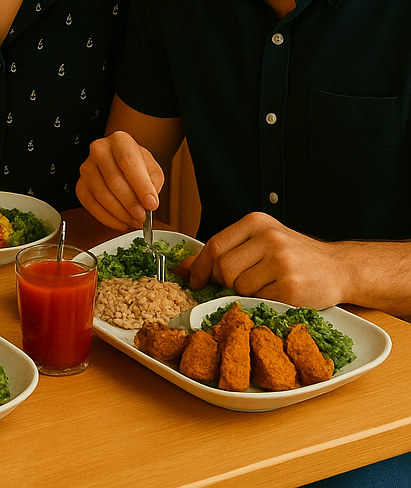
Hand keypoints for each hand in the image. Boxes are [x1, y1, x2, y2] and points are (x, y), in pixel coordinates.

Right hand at [76, 130, 164, 228]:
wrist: (121, 163)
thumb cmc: (137, 166)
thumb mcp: (152, 169)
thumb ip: (153, 184)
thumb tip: (148, 203)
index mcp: (120, 140)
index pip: (128, 162)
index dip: (140, 186)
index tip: (151, 204)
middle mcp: (99, 150)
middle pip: (113, 180)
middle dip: (130, 203)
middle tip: (142, 216)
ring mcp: (86, 166)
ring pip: (100, 194)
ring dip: (119, 213)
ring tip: (133, 220)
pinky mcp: (80, 183)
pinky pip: (89, 203)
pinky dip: (106, 217)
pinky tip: (119, 221)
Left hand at [187, 212, 349, 309]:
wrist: (340, 268)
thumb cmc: (294, 255)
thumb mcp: (259, 241)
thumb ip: (225, 250)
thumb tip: (183, 268)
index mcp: (257, 222)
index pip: (214, 245)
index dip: (199, 267)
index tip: (193, 280)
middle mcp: (269, 238)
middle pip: (223, 268)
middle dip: (224, 282)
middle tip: (238, 284)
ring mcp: (281, 262)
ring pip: (239, 287)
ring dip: (246, 292)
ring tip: (265, 284)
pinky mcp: (291, 287)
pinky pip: (258, 300)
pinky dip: (262, 301)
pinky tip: (278, 292)